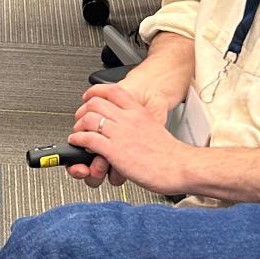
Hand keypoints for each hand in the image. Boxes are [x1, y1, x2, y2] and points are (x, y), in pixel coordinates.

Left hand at [66, 86, 190, 193]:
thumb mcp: (155, 130)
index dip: (97, 92)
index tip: (90, 97)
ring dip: (78, 127)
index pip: (114, 91)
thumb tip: (133, 131)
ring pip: (89, 119)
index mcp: (139, 112)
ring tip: (78, 133)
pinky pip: (88, 139)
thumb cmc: (171, 155)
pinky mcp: (114, 150)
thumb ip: (141, 126)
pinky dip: (78, 140)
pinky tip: (78, 143)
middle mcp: (129, 119)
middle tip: (80, 119)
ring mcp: (120, 134)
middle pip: (96, 103)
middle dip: (83, 111)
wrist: (181, 167)